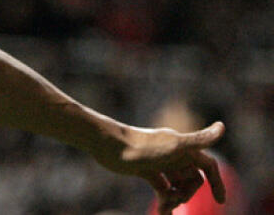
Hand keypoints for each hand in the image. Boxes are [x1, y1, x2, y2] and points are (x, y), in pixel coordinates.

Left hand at [96, 122, 225, 213]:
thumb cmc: (142, 145)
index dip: (217, 182)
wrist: (109, 145)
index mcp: (184, 148)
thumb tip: (223, 127)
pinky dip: (164, 200)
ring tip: (164, 207)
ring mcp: (161, 163)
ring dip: (175, 199)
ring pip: (177, 186)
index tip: (220, 201)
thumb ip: (199, 140)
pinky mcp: (147, 170)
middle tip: (174, 200)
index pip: (209, 166)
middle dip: (187, 193)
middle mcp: (174, 154)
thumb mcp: (174, 146)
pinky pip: (162, 188)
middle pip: (192, 180)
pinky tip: (162, 213)